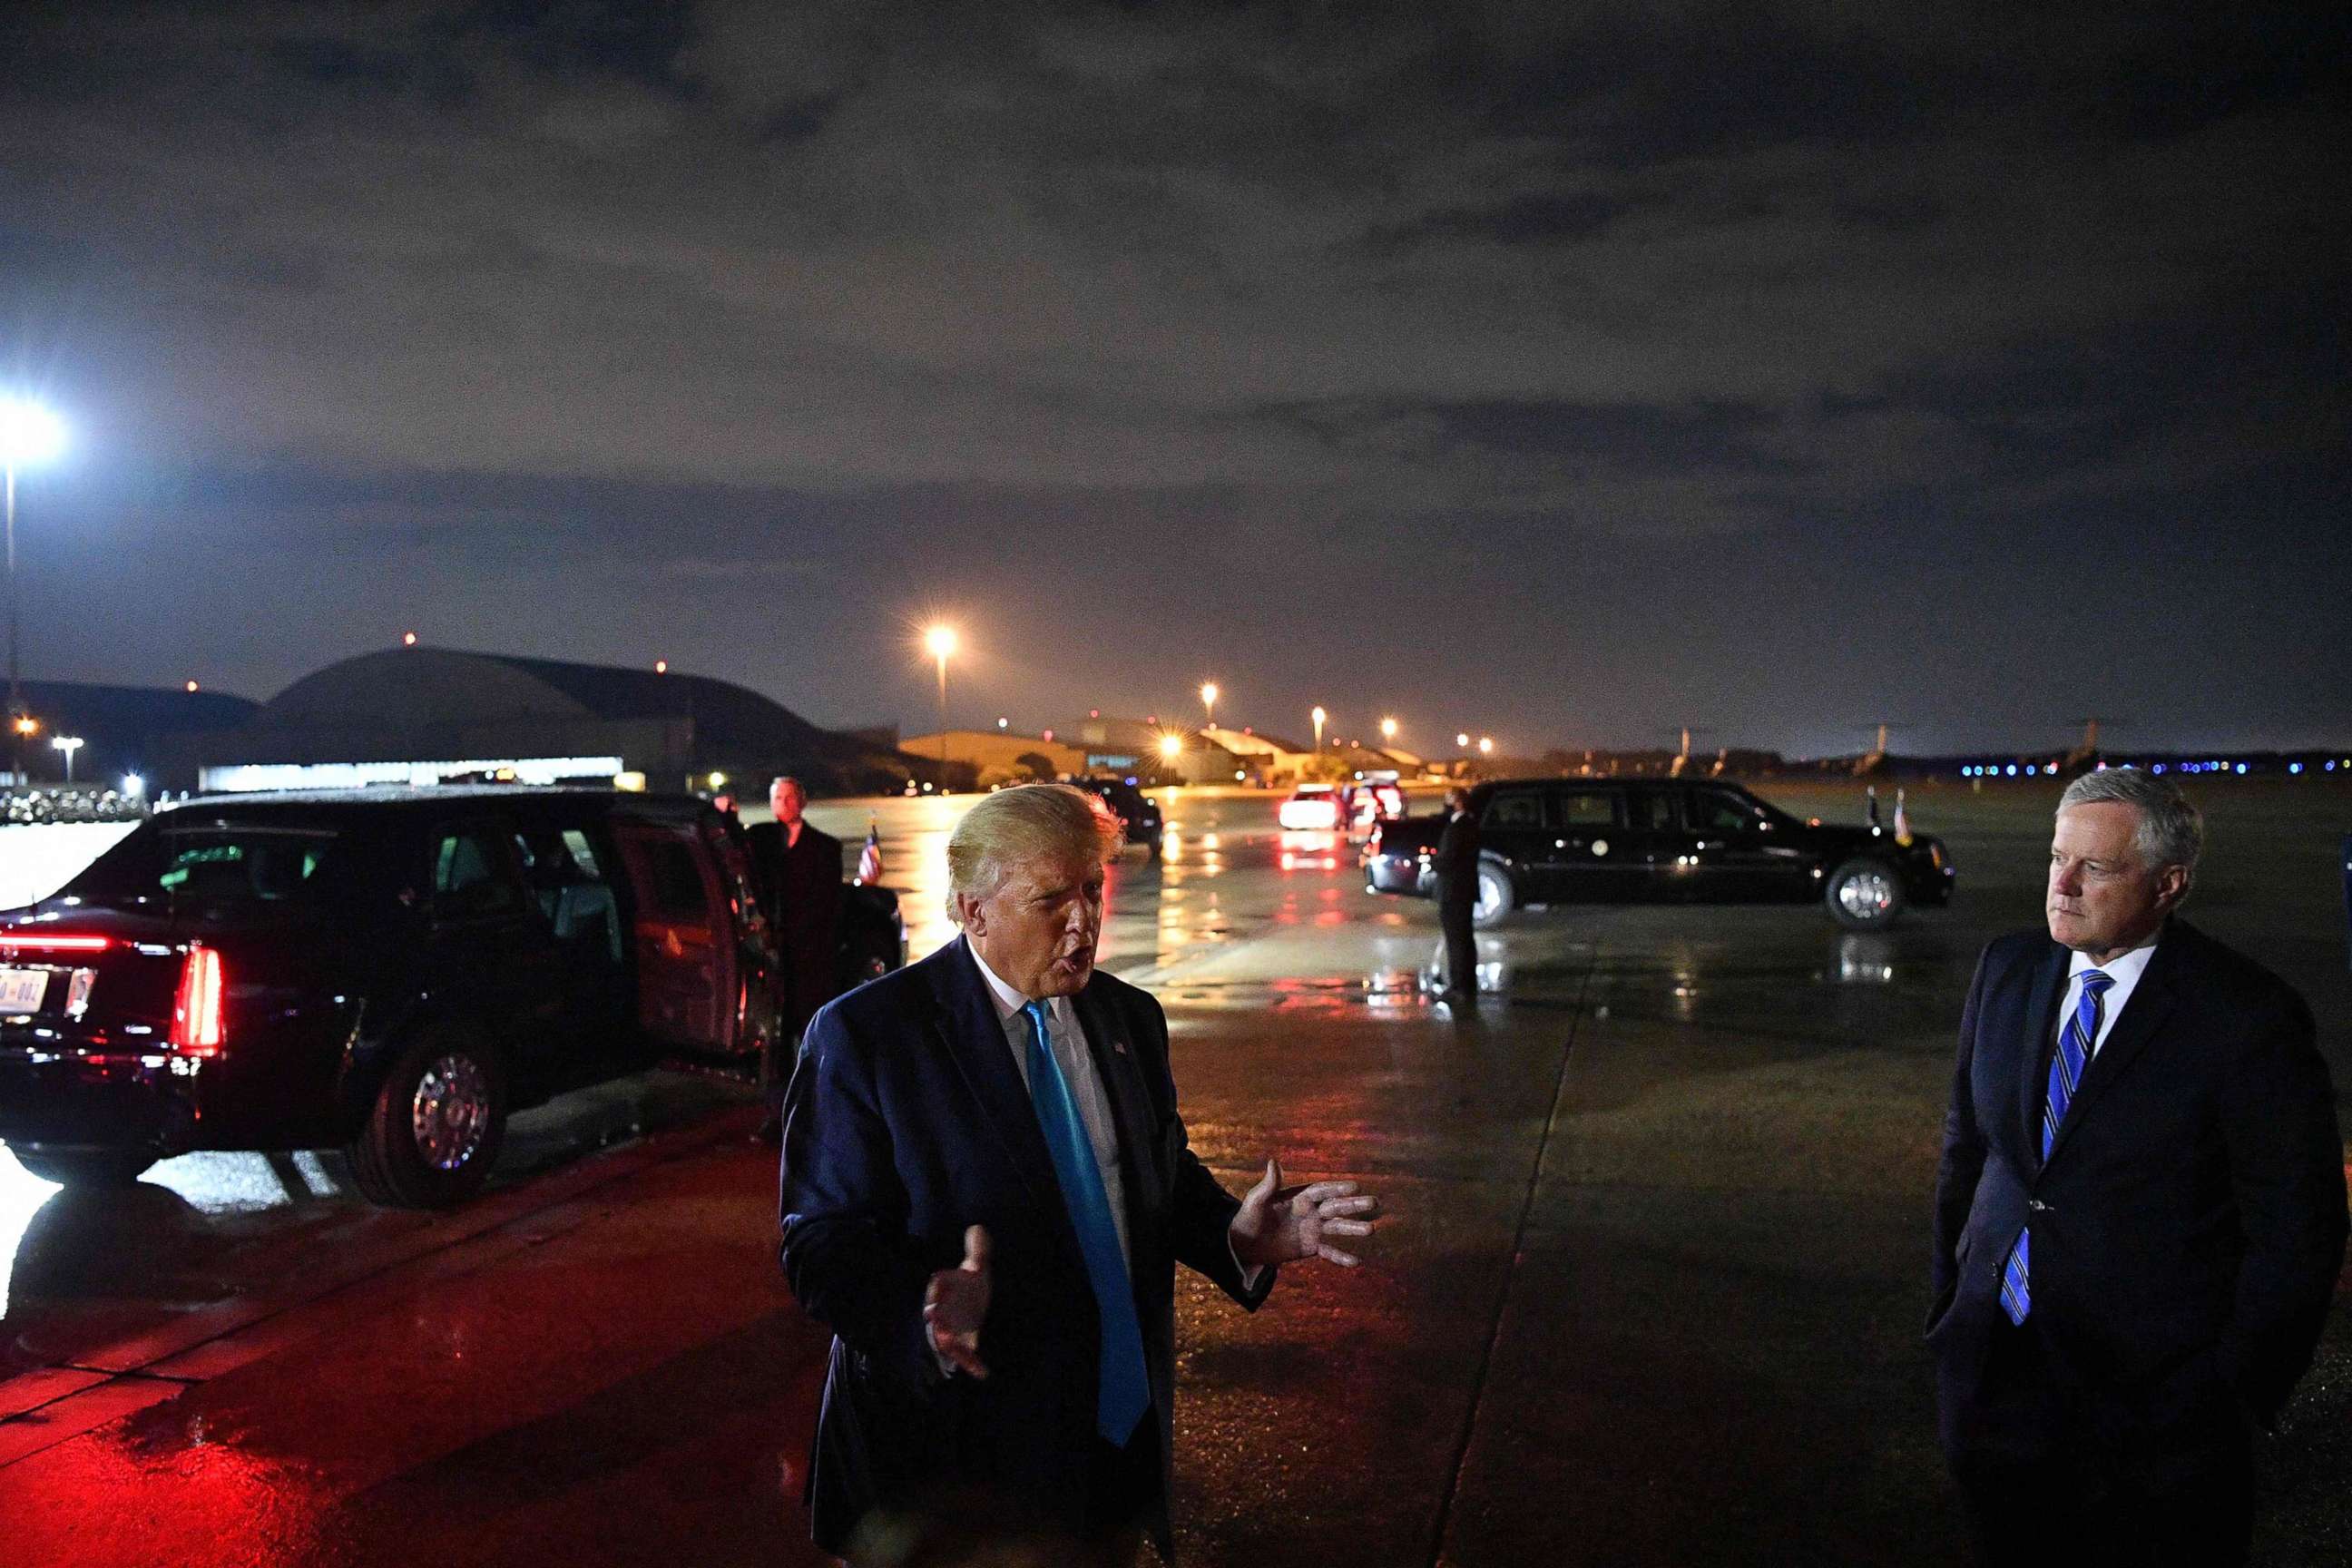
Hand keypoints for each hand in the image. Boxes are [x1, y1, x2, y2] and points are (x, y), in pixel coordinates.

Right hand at [924, 1225, 991, 1377]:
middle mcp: (942, 1310)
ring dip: (945, 1340)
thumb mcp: (975, 1269)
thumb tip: (978, 1228)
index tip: (939, 1278)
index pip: (938, 1284)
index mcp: (944, 1289)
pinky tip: (983, 1372)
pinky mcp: (959, 1345)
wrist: (969, 1310)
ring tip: (950, 1344)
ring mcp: (948, 1329)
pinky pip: (962, 1355)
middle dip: (933, 1312)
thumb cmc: (969, 1288)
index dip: (938, 1283)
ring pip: (943, 1336)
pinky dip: (971, 1364)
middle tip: (932, 1311)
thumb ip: (977, 1251)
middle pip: (934, 1313)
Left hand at [1229, 1157, 1381, 1269]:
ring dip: (1354, 1228)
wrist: (1245, 1244)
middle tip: (1375, 1203)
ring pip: (1337, 1227)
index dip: (1337, 1188)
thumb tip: (1273, 1161)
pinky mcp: (1311, 1247)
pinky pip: (1329, 1251)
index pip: (1322, 1190)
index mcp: (1299, 1196)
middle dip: (1354, 1205)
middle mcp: (1311, 1211)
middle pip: (1335, 1206)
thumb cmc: (1248, 1218)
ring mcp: (1313, 1229)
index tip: (1354, 1187)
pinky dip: (1341, 1256)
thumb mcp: (1256, 1201)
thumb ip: (1268, 1185)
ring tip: (1372, 1229)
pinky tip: (1356, 1261)